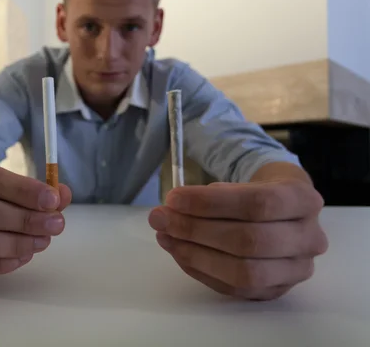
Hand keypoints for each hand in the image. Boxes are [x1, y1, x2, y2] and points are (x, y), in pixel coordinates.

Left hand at [149, 179, 327, 299]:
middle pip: (250, 241)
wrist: (284, 211)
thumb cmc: (259, 191)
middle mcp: (309, 238)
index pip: (258, 204)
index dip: (210, 203)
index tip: (173, 198)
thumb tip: (172, 208)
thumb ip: (213, 194)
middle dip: (196, 230)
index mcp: (303, 200)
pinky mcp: (276, 291)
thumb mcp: (245, 179)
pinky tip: (179, 251)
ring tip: (165, 236)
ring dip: (194, 254)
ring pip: (243, 272)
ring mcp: (296, 270)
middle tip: (161, 218)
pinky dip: (199, 270)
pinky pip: (233, 288)